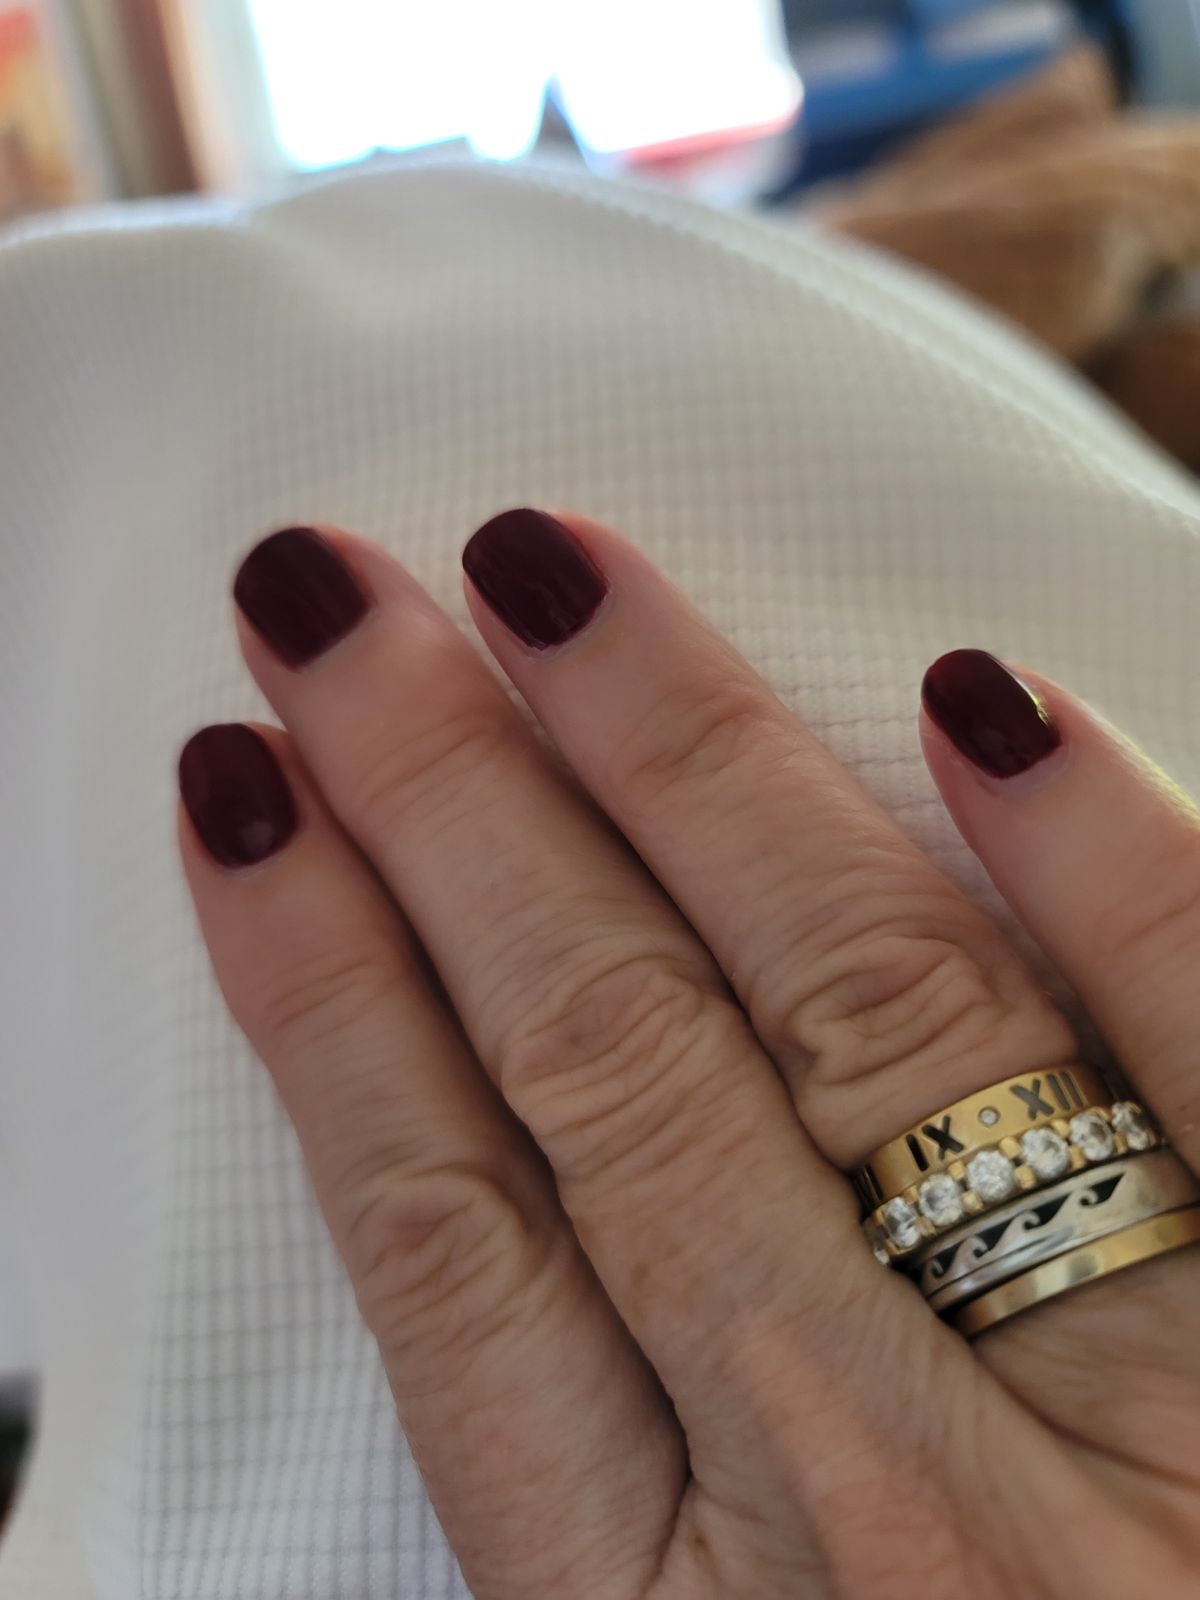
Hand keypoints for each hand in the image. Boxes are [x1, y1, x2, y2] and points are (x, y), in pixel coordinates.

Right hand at [178, 511, 1199, 1598]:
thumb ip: (596, 1479)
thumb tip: (479, 1163)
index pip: (443, 1229)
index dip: (319, 989)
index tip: (246, 799)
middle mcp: (878, 1510)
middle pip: (610, 1069)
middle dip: (455, 808)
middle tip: (347, 610)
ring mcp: (1124, 1410)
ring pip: (851, 1017)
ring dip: (686, 771)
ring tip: (555, 584)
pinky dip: (1115, 883)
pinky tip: (984, 713)